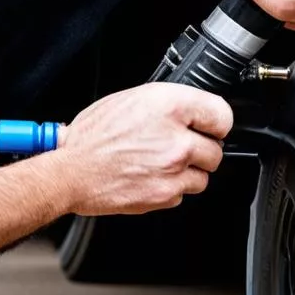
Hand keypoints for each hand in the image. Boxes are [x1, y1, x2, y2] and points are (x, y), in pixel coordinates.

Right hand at [54, 83, 232, 215]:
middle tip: (177, 148)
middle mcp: (176, 138)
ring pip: (203, 175)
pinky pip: (184, 193)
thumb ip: (169, 105)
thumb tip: (194, 112)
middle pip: (216, 150)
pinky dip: (171, 188)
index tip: (211, 127)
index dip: (215, 123)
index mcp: (169, 106)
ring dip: (188, 172)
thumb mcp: (131, 99)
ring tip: (160, 164)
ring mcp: (173, 169)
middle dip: (200, 150)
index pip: (222, 115)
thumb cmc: (93, 137)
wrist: (71, 172)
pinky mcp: (166, 194)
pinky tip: (151, 177)